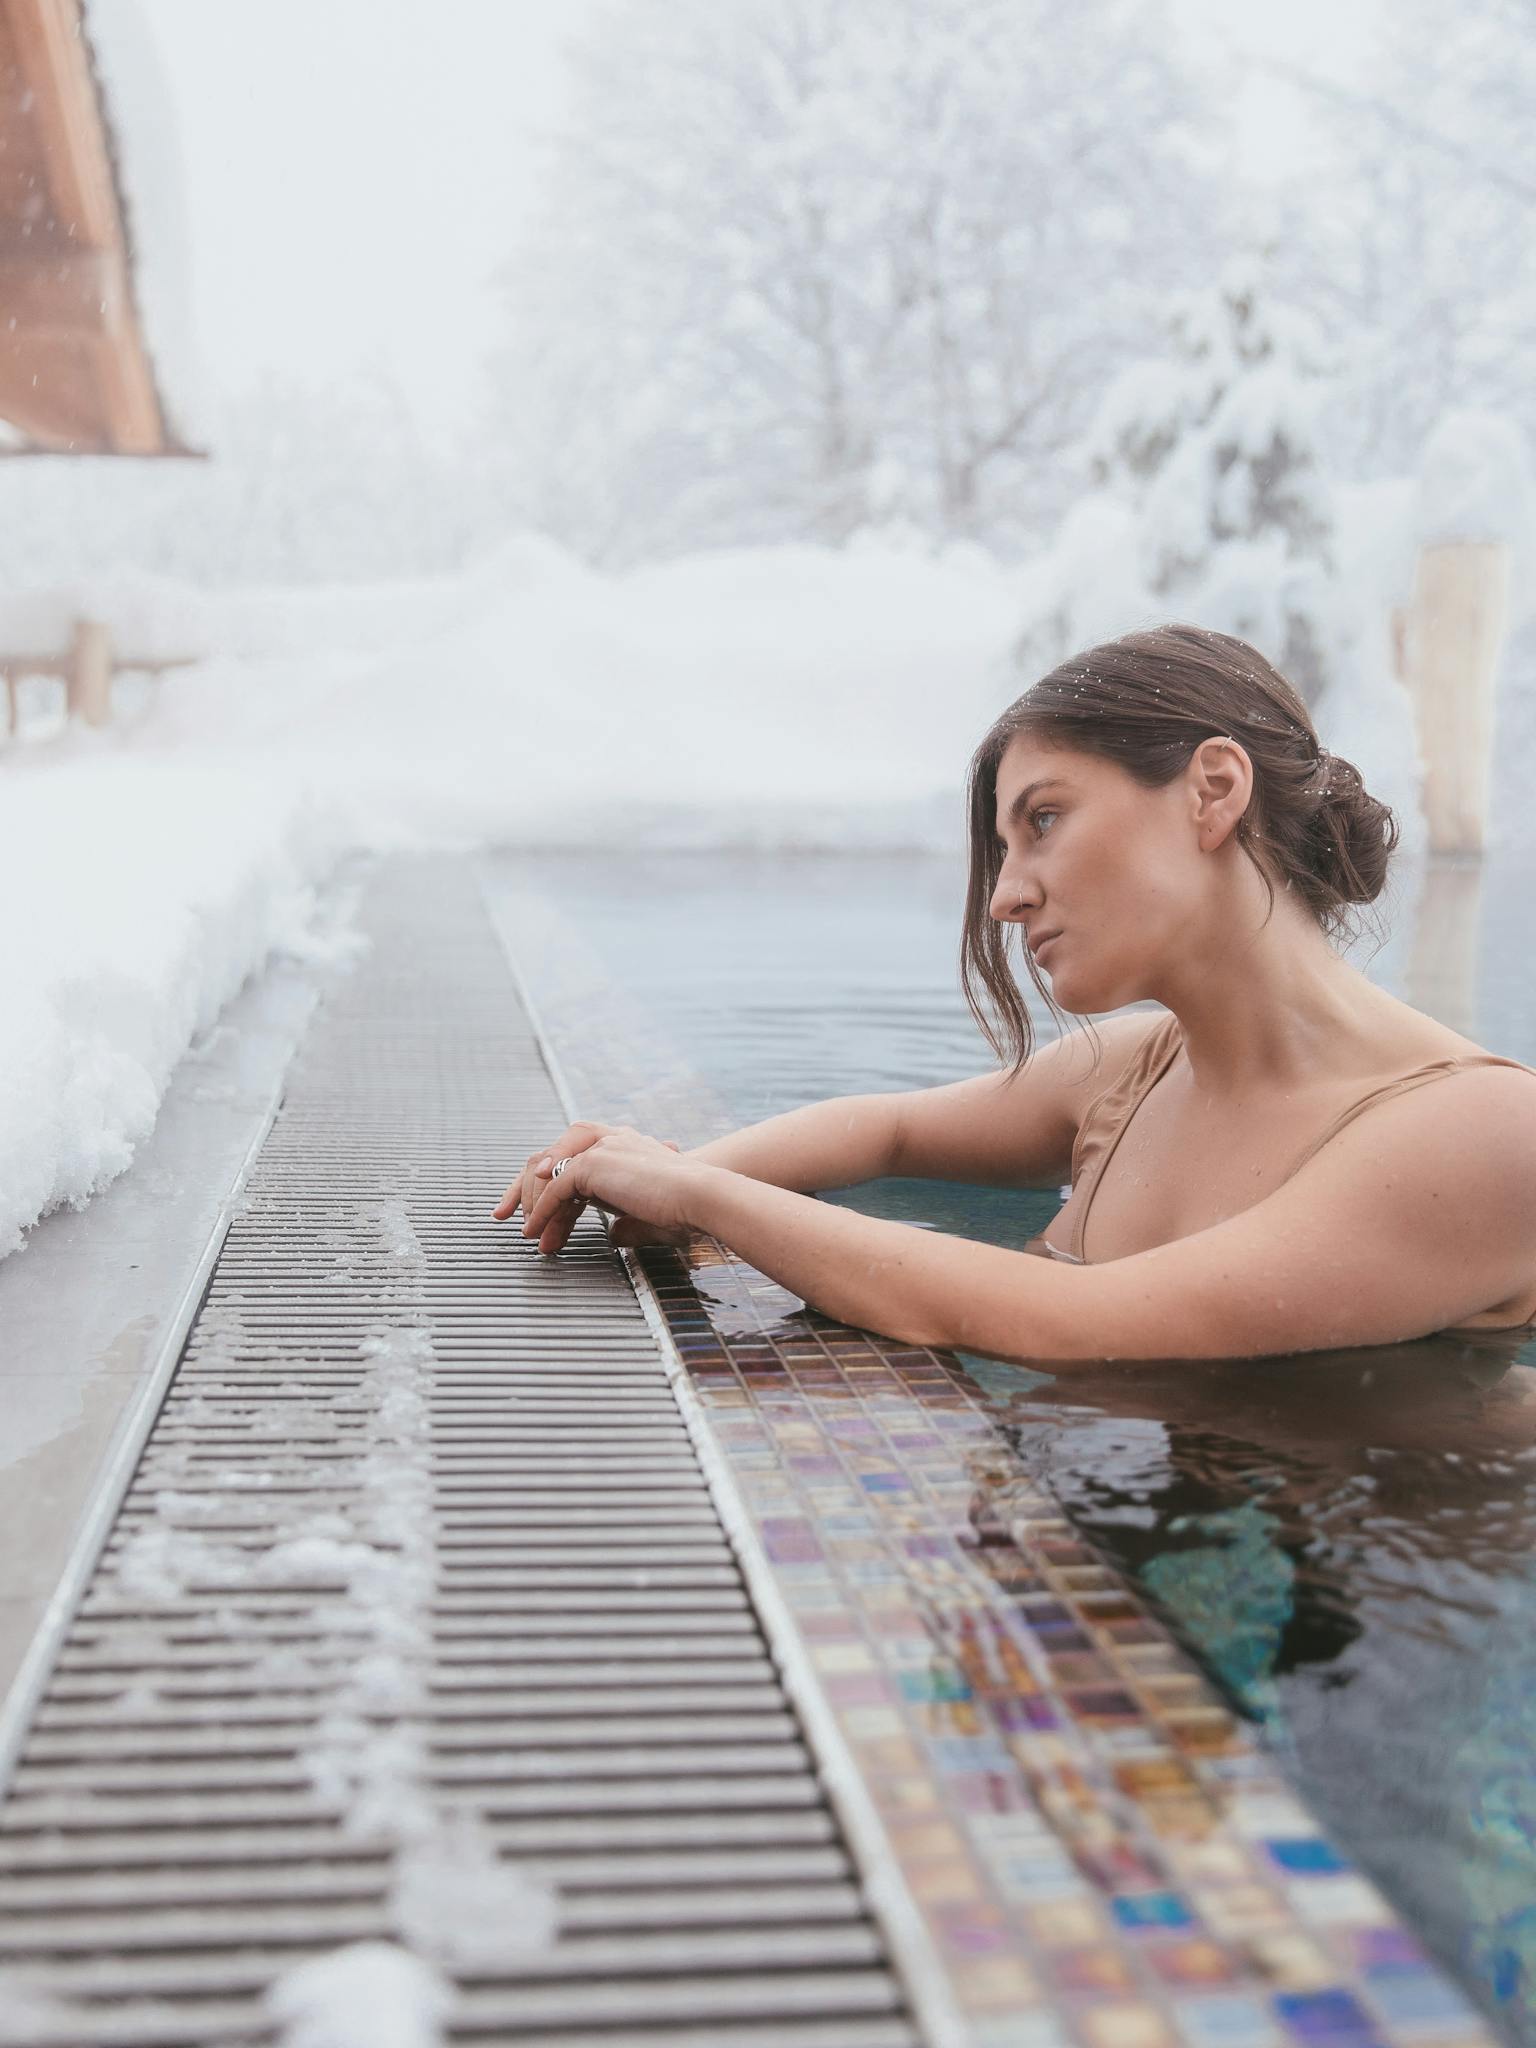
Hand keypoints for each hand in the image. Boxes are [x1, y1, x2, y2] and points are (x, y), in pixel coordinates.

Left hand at [492, 1121, 692, 1255]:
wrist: (703, 1197)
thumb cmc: (687, 1210)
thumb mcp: (649, 1217)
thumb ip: (628, 1222)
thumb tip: (614, 1235)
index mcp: (621, 1147)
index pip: (570, 1158)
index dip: (546, 1186)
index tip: (534, 1216)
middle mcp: (607, 1139)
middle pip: (547, 1155)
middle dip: (522, 1188)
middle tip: (506, 1217)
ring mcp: (600, 1146)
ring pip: (546, 1171)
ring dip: (533, 1205)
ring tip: (529, 1236)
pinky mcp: (594, 1162)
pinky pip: (554, 1187)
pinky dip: (541, 1211)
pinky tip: (536, 1232)